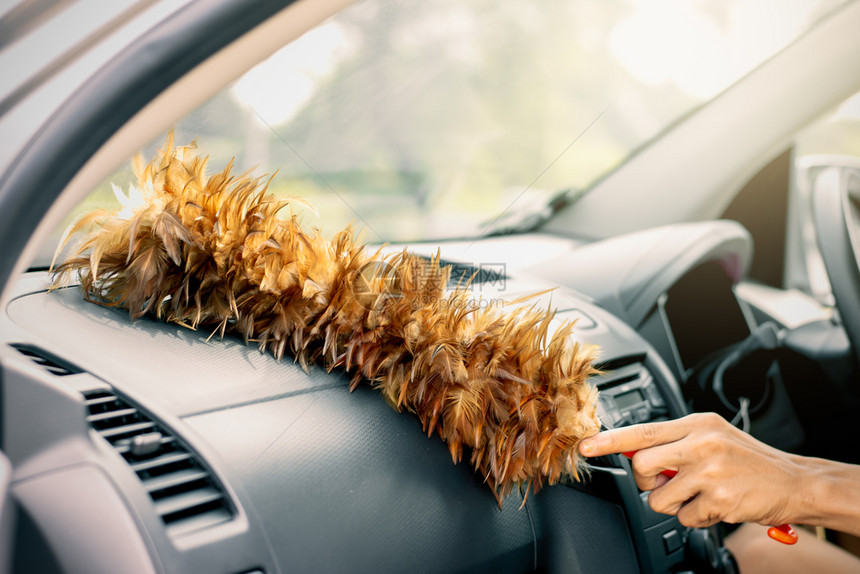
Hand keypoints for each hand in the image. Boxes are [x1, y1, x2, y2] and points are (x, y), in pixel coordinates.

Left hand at [578, 412, 804, 528]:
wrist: (794, 481)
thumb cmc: (748, 460)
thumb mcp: (712, 435)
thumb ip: (676, 441)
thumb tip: (635, 453)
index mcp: (696, 425)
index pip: (642, 431)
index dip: (609, 440)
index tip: (585, 446)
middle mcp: (701, 444)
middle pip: (641, 466)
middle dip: (646, 481)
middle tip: (667, 482)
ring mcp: (710, 472)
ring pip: (659, 498)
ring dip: (675, 503)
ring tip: (701, 494)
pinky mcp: (719, 500)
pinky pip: (685, 518)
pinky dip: (697, 518)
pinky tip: (716, 505)